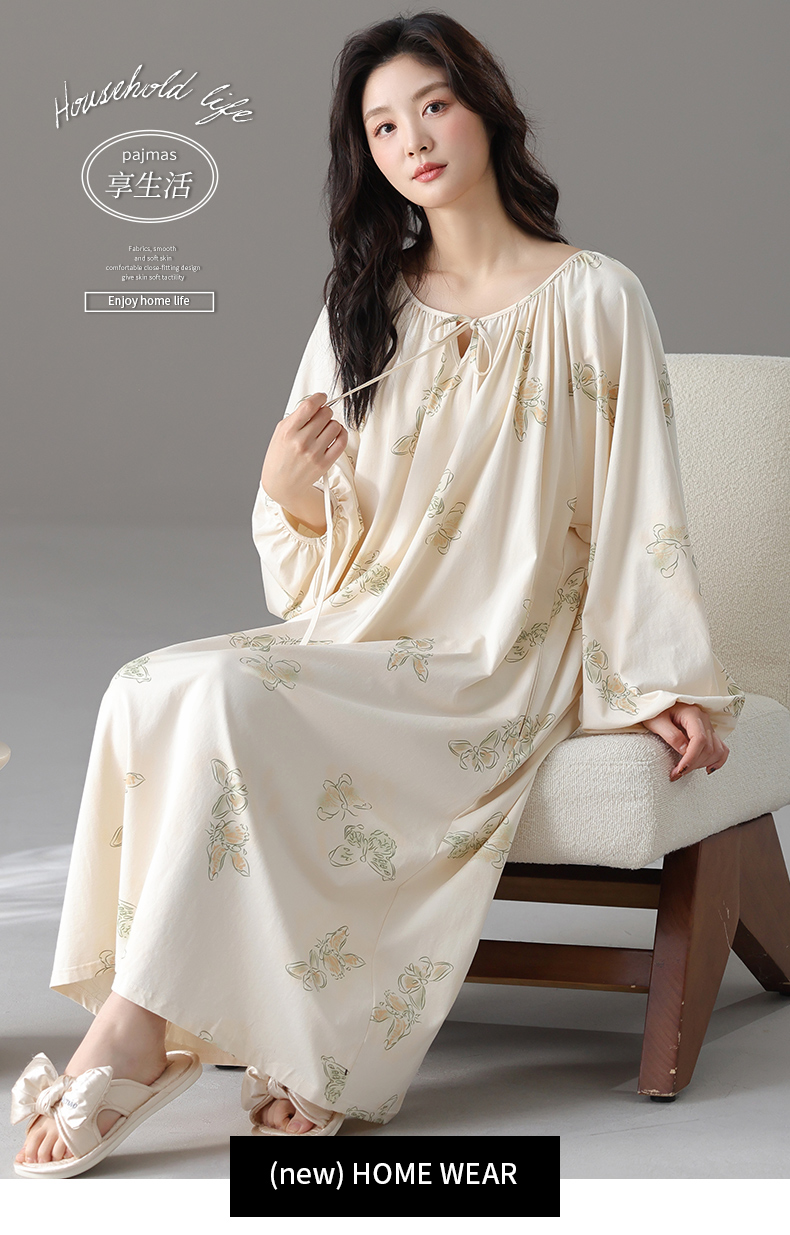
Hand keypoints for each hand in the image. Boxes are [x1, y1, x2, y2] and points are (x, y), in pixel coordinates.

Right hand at [261, 392, 347, 509]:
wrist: (281, 484)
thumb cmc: (280, 457)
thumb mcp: (280, 433)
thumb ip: (297, 417)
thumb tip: (316, 404)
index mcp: (288, 431)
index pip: (309, 406)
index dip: (319, 397)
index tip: (321, 397)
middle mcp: (301, 442)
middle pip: (325, 414)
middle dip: (324, 412)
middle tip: (320, 417)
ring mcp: (314, 453)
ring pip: (335, 425)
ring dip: (332, 424)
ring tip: (325, 429)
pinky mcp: (324, 463)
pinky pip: (342, 441)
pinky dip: (342, 434)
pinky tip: (336, 434)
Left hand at [641, 702, 728, 781]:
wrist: (655, 705)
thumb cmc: (655, 711)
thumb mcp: (657, 722)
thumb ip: (671, 735)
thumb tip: (684, 751)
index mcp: (692, 713)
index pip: (700, 739)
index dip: (691, 757)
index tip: (680, 769)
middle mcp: (703, 719)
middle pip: (708, 747)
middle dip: (693, 764)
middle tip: (676, 773)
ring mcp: (708, 726)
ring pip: (716, 750)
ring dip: (702, 764)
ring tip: (685, 769)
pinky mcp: (708, 733)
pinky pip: (721, 748)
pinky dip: (717, 760)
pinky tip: (707, 767)